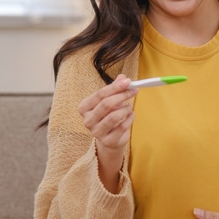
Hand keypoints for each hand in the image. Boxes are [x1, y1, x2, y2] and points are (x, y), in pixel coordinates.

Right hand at [78, 74, 136, 191]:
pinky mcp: (108, 141)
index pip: (100, 94)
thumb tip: (123, 77)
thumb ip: (114, 89)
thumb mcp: (109, 100)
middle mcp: (88, 120)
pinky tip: (131, 115)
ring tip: (130, 106)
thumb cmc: (108, 116)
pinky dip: (130, 119)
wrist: (109, 138)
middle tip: (133, 91)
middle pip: (106, 104)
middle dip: (122, 95)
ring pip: (114, 116)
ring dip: (126, 108)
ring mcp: (96, 132)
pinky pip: (122, 127)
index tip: (128, 81)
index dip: (114, 87)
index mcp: (84, 108)